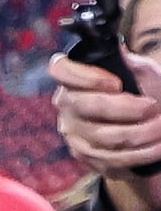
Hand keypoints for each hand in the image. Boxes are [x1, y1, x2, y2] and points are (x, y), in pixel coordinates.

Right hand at [50, 52, 160, 210]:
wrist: (146, 124)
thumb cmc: (143, 93)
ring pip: (104, 136)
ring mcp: (73, 132)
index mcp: (73, 78)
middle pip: (87, 106)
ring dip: (141, 133)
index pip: (60, 69)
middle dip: (126, 108)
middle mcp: (66, 104)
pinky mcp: (86, 156)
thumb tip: (118, 51)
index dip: (85, 76)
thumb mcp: (140, 72)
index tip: (115, 83)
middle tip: (153, 106)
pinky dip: (140, 154)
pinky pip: (111, 158)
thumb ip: (128, 63)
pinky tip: (157, 146)